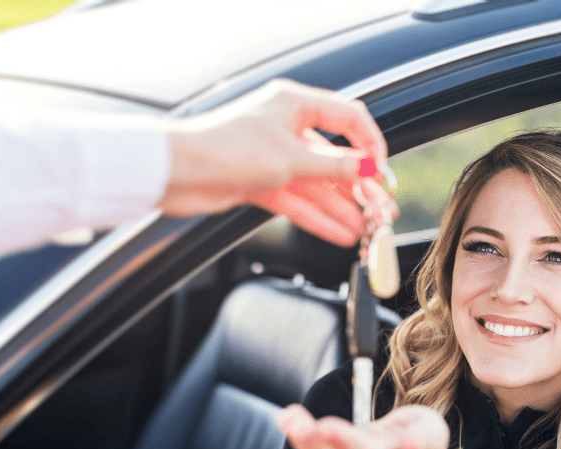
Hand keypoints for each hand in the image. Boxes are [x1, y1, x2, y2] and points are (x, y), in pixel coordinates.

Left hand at [158, 79, 396, 245]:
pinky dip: (318, 217)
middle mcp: (286, 128)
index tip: (382, 171)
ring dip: (342, 207)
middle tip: (380, 208)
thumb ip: (335, 166)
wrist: (178, 172)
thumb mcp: (292, 157)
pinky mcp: (261, 182)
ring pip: (318, 184)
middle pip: (335, 157)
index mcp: (295, 104)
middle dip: (359, 185)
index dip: (370, 144)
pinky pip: (299, 201)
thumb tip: (369, 169)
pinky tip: (340, 233)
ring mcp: (274, 157)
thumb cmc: (227, 148)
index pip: (349, 118)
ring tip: (366, 229)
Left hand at [277, 403, 451, 448]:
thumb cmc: (421, 438)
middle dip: (331, 442)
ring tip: (289, 415)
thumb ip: (422, 436)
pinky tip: (287, 418)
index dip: (358, 445)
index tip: (338, 431)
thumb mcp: (432, 431)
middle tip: (313, 425)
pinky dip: (299, 439)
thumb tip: (409, 445)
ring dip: (305, 439)